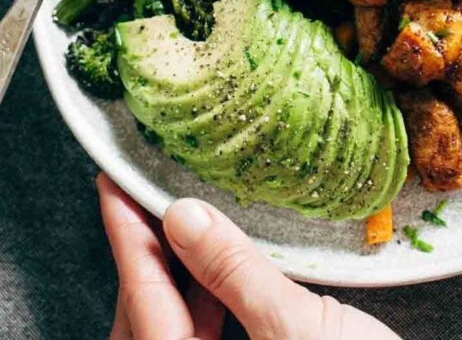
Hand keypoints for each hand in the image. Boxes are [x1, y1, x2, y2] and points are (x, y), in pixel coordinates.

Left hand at [96, 174, 399, 339]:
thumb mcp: (297, 328)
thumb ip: (236, 274)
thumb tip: (186, 218)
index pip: (144, 303)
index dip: (126, 238)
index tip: (114, 185)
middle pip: (148, 315)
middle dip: (144, 249)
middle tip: (142, 190)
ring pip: (175, 320)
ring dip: (173, 267)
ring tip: (177, 212)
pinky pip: (204, 327)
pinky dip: (203, 287)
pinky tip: (215, 256)